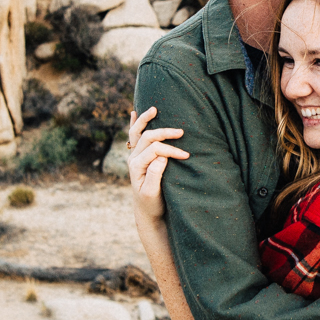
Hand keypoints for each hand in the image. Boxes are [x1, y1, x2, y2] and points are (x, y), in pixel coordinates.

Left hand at [126, 106, 187, 224]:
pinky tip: (134, 112)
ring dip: (145, 119)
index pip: (155, 150)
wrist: (146, 210)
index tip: (187, 156)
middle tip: (182, 132)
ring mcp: (134, 155)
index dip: (171, 150)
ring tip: (154, 109)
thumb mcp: (153, 193)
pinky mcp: (138, 155)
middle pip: (148, 137)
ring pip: (138, 132)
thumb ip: (155, 175)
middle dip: (165, 133)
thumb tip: (162, 156)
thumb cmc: (152, 203)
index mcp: (136, 166)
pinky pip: (133, 136)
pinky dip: (134, 123)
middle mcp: (133, 158)